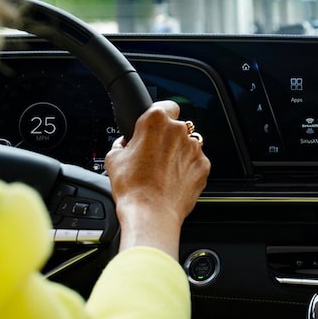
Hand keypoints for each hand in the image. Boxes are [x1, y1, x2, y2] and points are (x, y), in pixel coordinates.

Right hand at [104, 100, 210, 256]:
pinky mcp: (204, 165)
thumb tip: (126, 143)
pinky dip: (187, 169)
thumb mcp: (113, 158)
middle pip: (177, 127)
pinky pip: (195, 162)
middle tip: (153, 156)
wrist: (151, 213)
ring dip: (178, 154)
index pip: (166, 105)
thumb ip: (122, 143)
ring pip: (188, 145)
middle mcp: (179, 131)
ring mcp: (194, 148)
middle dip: (167, 138)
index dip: (160, 115)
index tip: (156, 125)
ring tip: (162, 172)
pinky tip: (173, 181)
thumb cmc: (132, 187)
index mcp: (156, 121)